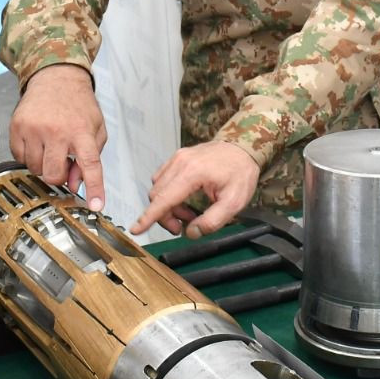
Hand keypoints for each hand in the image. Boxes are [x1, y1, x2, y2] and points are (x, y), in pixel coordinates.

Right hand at [9, 64, 106, 210]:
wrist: (56, 78)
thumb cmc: (77, 104)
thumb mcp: (95, 128)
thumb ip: (91, 157)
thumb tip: (77, 184)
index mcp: (81, 131)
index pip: (90, 164)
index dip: (94, 188)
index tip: (96, 205)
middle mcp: (57, 131)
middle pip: (53, 175)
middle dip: (58, 175)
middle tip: (63, 161)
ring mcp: (34, 129)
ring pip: (34, 169)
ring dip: (43, 164)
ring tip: (50, 146)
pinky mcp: (17, 127)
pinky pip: (19, 157)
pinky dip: (28, 155)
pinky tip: (38, 141)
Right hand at [131, 141, 258, 237]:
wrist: (243, 146)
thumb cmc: (240, 173)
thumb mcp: (235, 202)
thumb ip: (212, 221)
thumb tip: (191, 232)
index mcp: (192, 173)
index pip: (164, 199)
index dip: (148, 217)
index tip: (136, 229)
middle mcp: (180, 162)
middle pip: (157, 195)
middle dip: (165, 216)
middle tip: (183, 226)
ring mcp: (177, 158)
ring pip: (158, 188)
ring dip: (168, 206)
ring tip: (189, 213)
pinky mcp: (178, 157)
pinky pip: (163, 179)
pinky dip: (169, 194)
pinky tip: (185, 199)